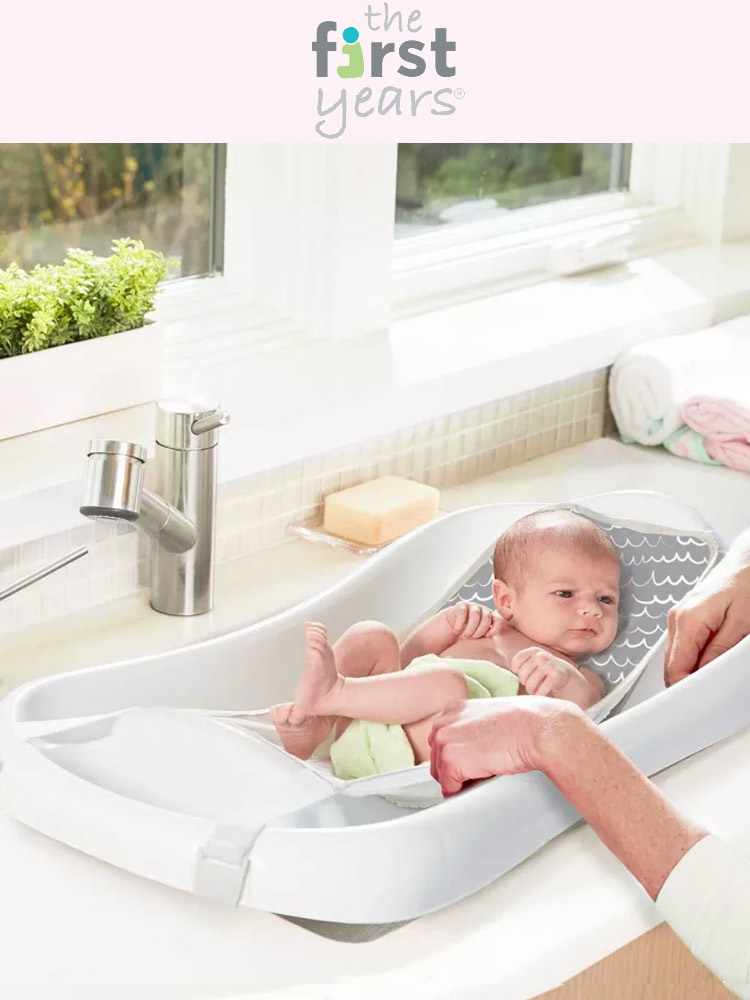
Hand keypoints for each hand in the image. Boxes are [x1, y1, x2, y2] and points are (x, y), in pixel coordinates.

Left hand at [428, 697, 578, 795]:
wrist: (538, 729)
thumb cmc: (526, 723)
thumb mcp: (492, 717)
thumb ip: (474, 728)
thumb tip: (472, 747)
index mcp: (455, 709)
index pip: (441, 739)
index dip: (454, 756)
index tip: (467, 764)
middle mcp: (445, 721)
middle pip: (437, 757)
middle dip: (452, 770)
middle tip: (474, 776)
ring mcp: (446, 739)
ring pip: (441, 773)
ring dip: (457, 781)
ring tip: (481, 779)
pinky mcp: (452, 759)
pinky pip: (449, 787)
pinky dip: (461, 792)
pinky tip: (479, 785)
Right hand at [446, 602, 501, 639]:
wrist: (454, 627)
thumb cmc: (469, 633)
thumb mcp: (480, 635)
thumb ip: (487, 636)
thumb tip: (494, 643)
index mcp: (491, 617)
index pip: (498, 620)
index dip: (495, 628)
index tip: (487, 636)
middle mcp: (483, 610)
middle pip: (486, 617)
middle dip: (480, 630)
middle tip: (472, 638)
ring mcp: (473, 606)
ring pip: (475, 614)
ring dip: (470, 627)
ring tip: (465, 635)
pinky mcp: (462, 605)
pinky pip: (463, 612)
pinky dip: (460, 623)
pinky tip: (457, 629)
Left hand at [509, 646, 575, 696]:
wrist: (564, 673)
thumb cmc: (541, 670)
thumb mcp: (531, 661)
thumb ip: (519, 664)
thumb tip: (496, 668)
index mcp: (532, 651)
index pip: (516, 665)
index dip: (518, 673)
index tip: (524, 674)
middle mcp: (541, 656)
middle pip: (522, 677)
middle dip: (525, 683)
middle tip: (532, 683)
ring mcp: (549, 665)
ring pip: (530, 685)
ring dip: (532, 690)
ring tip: (537, 688)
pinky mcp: (556, 676)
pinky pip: (541, 691)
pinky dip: (539, 695)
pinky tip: (543, 693)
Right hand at [664, 564, 749, 685]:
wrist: (748, 560)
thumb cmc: (748, 583)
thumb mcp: (742, 623)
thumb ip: (720, 651)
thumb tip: (704, 674)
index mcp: (687, 620)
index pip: (675, 668)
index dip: (684, 688)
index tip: (696, 700)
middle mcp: (676, 618)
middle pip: (671, 664)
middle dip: (688, 679)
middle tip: (709, 690)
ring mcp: (678, 615)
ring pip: (677, 655)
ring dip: (692, 666)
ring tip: (716, 668)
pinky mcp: (685, 615)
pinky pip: (683, 644)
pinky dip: (695, 654)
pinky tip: (713, 653)